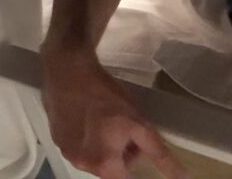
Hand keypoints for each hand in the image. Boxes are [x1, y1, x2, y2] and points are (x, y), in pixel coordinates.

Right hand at [41, 49, 186, 178]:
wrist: (68, 69)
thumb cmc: (106, 96)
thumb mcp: (140, 124)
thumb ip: (160, 155)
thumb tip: (183, 178)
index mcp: (102, 164)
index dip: (135, 160)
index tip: (134, 144)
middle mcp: (80, 163)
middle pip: (109, 168)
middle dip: (120, 152)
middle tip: (123, 126)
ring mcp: (64, 149)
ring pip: (92, 156)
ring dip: (101, 145)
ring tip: (104, 118)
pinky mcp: (54, 135)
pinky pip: (76, 144)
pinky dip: (84, 136)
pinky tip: (87, 114)